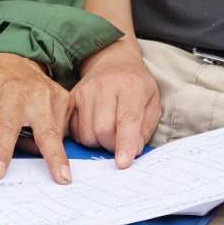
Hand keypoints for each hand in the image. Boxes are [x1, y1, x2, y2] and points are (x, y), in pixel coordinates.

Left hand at [0, 52, 71, 182]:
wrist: (16, 59)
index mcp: (12, 93)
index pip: (7, 127)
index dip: (2, 151)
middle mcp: (38, 95)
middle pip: (47, 132)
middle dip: (55, 156)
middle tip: (62, 178)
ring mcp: (56, 97)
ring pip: (55, 135)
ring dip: (44, 149)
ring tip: (29, 141)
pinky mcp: (67, 101)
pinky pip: (62, 129)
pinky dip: (52, 139)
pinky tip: (41, 132)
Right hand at [70, 42, 161, 167]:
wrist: (113, 61)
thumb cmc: (136, 85)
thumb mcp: (152, 102)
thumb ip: (145, 128)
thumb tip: (132, 151)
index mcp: (131, 87)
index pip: (127, 119)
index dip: (125, 143)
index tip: (122, 163)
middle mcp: (104, 87)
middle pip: (103, 130)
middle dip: (112, 145)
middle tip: (119, 143)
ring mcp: (85, 92)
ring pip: (86, 134)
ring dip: (98, 142)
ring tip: (107, 132)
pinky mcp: (71, 98)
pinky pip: (74, 130)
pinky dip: (85, 136)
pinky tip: (94, 127)